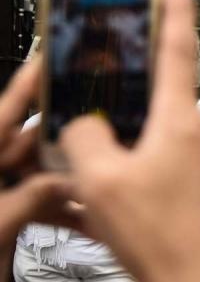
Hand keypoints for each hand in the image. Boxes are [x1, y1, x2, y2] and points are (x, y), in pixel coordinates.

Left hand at [0, 60, 82, 281]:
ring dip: (72, 178)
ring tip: (107, 164)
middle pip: (26, 144)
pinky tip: (96, 213)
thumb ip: (34, 196)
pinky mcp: (9, 222)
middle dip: (63, 136)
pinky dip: (68, 211)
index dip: (25, 88)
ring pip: (41, 176)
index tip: (50, 60)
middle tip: (100, 119)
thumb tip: (71, 179)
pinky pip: (43, 207)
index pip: (1, 118)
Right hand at [59, 0, 199, 281]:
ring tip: (103, 143)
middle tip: (107, 75)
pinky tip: (118, 174)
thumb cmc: (154, 234)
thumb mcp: (97, 182)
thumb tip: (86, 121)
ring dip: (134, 125)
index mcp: (179, 119)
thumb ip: (84, 135)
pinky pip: (170, 148)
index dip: (173, 8)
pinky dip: (143, 151)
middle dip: (134, 82)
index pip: (176, 46)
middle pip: (162, 87)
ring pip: (162, 121)